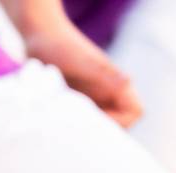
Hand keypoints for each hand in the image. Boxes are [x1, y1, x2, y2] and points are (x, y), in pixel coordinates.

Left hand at [23, 18, 142, 126]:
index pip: (135, 112)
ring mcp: (94, 97)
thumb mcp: (82, 62)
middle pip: (119, 123)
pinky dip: (76, 127)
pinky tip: (61, 126)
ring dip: (88, 131)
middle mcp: (108, 92)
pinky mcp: (78, 101)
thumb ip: (103, 74)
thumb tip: (127, 81)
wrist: (41, 37)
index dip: (122, 123)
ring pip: (101, 124)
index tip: (97, 125)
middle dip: (103, 132)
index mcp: (116, 83)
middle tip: (78, 133)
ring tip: (68, 129)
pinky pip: (84, 121)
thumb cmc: (62, 47)